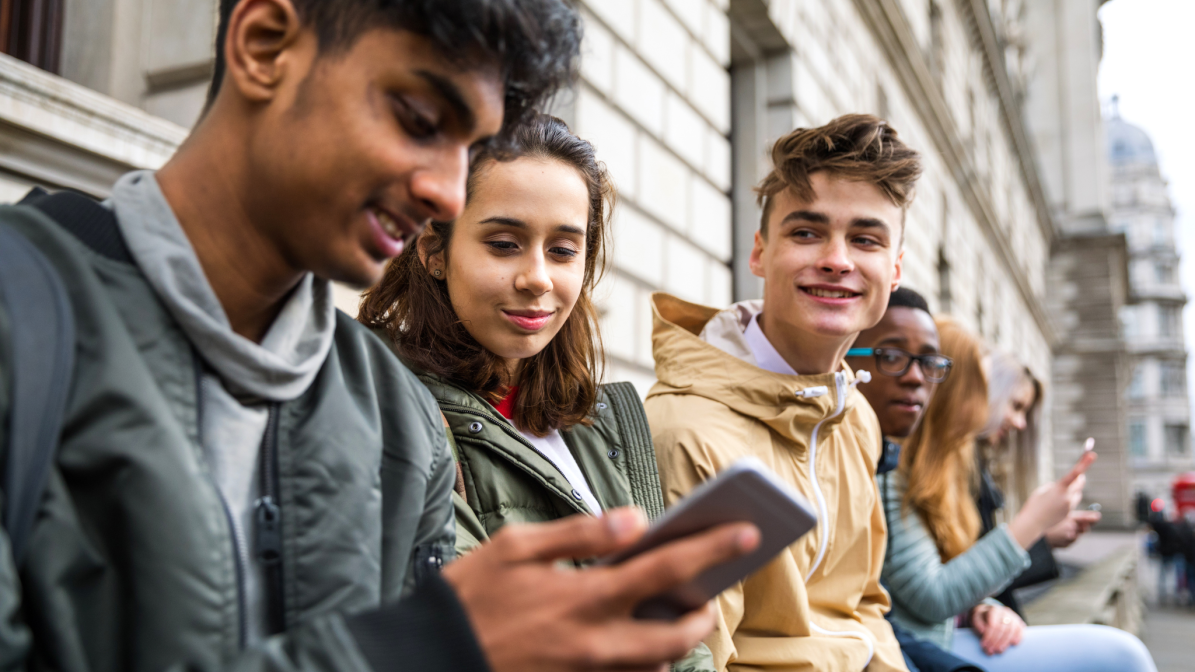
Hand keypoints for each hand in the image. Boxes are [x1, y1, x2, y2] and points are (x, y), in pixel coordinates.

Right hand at [442, 507, 759, 671]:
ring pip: (655, 668)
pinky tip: (633, 643)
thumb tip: (633, 520)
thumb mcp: (515, 547)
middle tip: (710, 594)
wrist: (430, 659)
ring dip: (674, 644)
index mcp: (584, 597)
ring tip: (678, 617)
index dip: (711, 548)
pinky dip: (641, 666)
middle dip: (703, 615)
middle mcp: (594, 644)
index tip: (746, 532)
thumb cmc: (468, 598)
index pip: (664, 568)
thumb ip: (579, 532)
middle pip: (676, 635)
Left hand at [969, 603, 1024, 654]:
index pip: (993, 624)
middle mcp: (1005, 612)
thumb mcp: (976, 618)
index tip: (984, 645)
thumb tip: (983, 630)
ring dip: (1005, 642)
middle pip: (1002, 628)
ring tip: (998, 650)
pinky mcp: (1019, 622)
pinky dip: (1018, 637)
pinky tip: (1013, 644)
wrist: (989, 614)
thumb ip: (978, 623)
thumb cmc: (982, 618)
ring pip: (1011, 630)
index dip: (988, 636)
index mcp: (993, 610)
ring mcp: (1013, 617)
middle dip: (996, 641)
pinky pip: (1021, 630)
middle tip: (990, 650)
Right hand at [1009, 451, 1096, 548]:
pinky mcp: (1069, 514)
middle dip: (1079, 478)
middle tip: (1078, 475)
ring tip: (1055, 497)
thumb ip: (1054, 487)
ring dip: (1071, 492)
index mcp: (1059, 488)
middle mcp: (1067, 497)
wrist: (1033, 523)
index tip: (1092, 454)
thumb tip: (1064, 488)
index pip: (1074, 473)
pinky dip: (1065, 501)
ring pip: (1076, 494)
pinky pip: (1071, 503)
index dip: (1084, 463)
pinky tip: (1053, 506)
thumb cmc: (1034, 505)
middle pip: (1080, 483)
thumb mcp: (1042, 491)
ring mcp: (1069, 506)